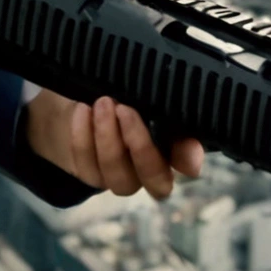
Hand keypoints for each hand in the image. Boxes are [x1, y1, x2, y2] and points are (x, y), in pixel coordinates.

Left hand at [22, 90, 204, 199]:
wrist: (80, 100)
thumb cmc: (119, 93)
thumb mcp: (138, 90)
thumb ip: (161, 101)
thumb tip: (177, 103)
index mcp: (171, 147)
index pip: (189, 163)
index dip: (189, 158)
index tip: (182, 141)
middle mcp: (150, 170)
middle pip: (157, 181)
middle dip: (141, 146)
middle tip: (125, 109)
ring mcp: (121, 178)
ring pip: (120, 178)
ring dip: (109, 138)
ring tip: (102, 103)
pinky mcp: (91, 176)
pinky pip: (88, 166)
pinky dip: (84, 136)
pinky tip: (83, 110)